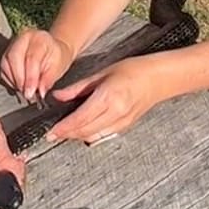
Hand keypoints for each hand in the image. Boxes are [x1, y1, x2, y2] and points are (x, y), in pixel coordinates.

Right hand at [0, 30, 73, 100]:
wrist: (51, 51)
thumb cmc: (56, 58)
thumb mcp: (58, 67)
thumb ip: (48, 79)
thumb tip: (39, 92)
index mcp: (39, 38)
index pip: (31, 58)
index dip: (30, 78)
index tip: (31, 92)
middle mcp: (23, 38)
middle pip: (14, 58)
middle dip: (19, 80)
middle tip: (27, 94)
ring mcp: (12, 45)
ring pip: (5, 64)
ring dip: (14, 81)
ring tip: (25, 91)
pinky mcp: (6, 54)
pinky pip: (3, 69)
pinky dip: (10, 81)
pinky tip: (19, 86)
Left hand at [46, 55, 163, 143]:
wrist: (157, 78)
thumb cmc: (133, 70)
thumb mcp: (100, 74)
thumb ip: (77, 88)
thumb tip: (58, 96)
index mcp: (108, 97)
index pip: (80, 119)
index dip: (63, 128)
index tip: (51, 132)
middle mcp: (116, 113)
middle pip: (85, 131)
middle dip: (67, 134)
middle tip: (54, 133)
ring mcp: (122, 122)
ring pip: (93, 137)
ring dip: (78, 136)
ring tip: (66, 130)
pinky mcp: (126, 127)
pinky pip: (103, 136)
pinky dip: (90, 135)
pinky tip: (83, 128)